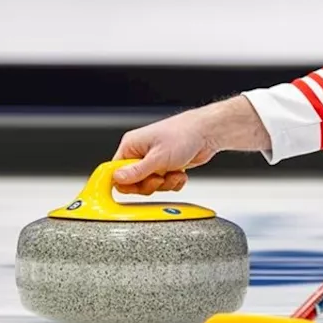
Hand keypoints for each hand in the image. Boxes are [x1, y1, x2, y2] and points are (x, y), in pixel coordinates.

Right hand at [111, 96, 269, 194]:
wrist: (208, 133)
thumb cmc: (184, 134)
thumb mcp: (158, 157)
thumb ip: (137, 171)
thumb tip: (117, 178)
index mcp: (131, 145)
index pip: (115, 170)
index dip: (123, 182)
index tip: (133, 189)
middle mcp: (140, 153)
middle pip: (133, 182)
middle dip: (148, 185)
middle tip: (159, 179)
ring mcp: (154, 160)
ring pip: (150, 185)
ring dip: (164, 184)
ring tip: (173, 173)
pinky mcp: (166, 167)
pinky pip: (164, 184)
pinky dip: (173, 182)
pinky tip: (180, 173)